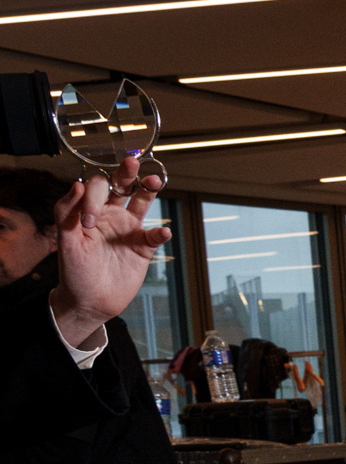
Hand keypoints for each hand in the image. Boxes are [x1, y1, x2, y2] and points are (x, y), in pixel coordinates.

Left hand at [47, 157, 170, 348]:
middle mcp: (109, 215)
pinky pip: (155, 236)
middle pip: (121, 186)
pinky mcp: (143, 248)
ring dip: (149, 191)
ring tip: (154, 181)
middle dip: (127, 173)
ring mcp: (128, 230)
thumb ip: (66, 211)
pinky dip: (161, 233)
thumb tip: (76, 184)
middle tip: (132, 162)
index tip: (88, 222)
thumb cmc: (73, 271)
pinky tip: (163, 232)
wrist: (90, 300)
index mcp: (88, 210)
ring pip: (142, 203)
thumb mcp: (64, 241)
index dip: (92, 198)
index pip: (94, 188)